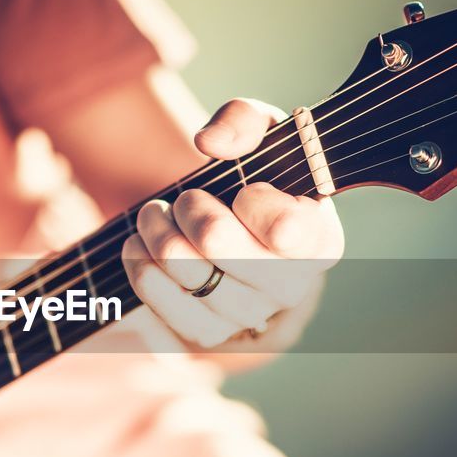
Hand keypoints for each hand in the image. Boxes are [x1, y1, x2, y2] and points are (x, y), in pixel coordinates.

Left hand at [122, 98, 344, 349]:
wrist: (236, 229)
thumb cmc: (257, 175)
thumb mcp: (262, 133)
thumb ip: (243, 120)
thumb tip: (210, 144)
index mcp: (318, 240)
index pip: (287, 230)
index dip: (255, 202)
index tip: (244, 189)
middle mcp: (290, 288)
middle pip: (226, 251)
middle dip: (193, 213)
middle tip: (184, 198)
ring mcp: (248, 317)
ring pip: (192, 282)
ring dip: (159, 240)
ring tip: (152, 217)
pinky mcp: (208, 336)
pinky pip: (169, 316)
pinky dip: (143, 276)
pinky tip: (137, 248)